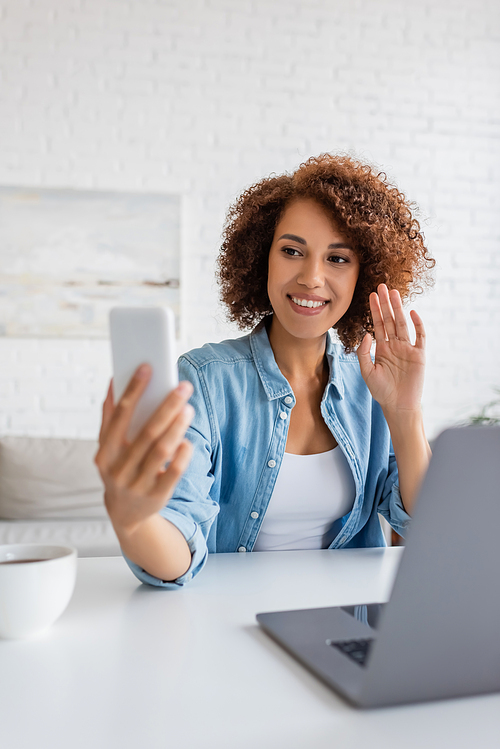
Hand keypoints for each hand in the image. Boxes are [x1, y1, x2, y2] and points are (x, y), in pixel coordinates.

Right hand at [94, 365, 193, 534]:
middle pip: (146, 432)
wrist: (125, 514)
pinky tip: (187, 440)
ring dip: (176, 427)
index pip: (119, 415)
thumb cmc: (120, 469)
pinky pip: (173, 472)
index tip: (147, 367)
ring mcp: (137, 484)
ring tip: (189, 408)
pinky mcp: (156, 496)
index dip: (133, 390)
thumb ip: (110, 418)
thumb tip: (114, 382)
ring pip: (161, 451)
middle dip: (166, 407)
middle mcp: (118, 469)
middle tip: (183, 386)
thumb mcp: (109, 448)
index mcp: (105, 452)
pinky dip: (181, 454)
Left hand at [356, 284, 425, 415]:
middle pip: (389, 320)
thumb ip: (364, 353)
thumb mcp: (366, 372)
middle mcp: (395, 345)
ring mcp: (407, 349)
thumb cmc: (381, 391)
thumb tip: (366, 334)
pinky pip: (419, 336)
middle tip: (382, 286)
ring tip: (394, 293)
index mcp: (382, 348)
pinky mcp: (419, 355)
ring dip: (398, 308)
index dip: (374, 310)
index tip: (371, 295)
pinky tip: (412, 312)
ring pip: (402, 324)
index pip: (377, 324)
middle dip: (385, 304)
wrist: (398, 406)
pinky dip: (417, 324)